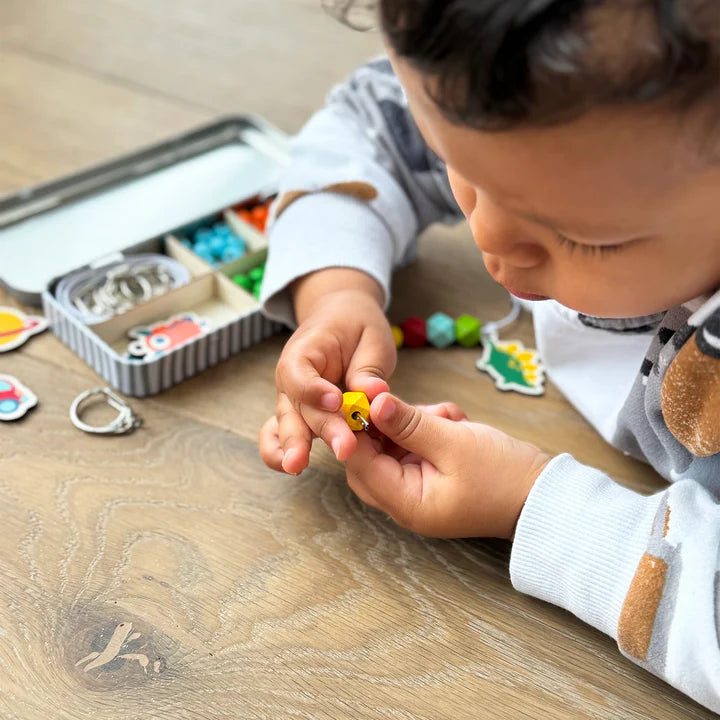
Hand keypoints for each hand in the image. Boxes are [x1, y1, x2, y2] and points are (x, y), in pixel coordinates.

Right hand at [259, 270, 395, 475]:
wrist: (340, 317)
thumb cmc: (355, 326)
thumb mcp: (371, 336)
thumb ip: (368, 367)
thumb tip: (372, 394)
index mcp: (305, 351)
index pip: (300, 373)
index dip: (315, 390)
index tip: (336, 402)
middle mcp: (292, 379)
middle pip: (298, 407)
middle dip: (320, 430)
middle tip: (344, 448)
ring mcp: (293, 400)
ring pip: (289, 425)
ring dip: (296, 446)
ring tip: (297, 466)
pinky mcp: (301, 415)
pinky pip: (283, 433)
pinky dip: (281, 450)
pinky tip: (290, 468)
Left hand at [345, 393, 550, 539]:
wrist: (544, 494)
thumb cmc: (503, 475)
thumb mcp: (454, 442)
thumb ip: (409, 424)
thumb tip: (373, 403)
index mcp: (406, 504)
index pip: (360, 464)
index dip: (354, 429)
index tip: (359, 396)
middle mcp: (406, 502)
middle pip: (371, 457)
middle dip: (386, 425)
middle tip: (403, 404)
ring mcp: (419, 489)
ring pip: (393, 447)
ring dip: (415, 425)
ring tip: (448, 418)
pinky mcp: (432, 475)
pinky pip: (415, 447)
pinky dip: (430, 429)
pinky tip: (455, 423)